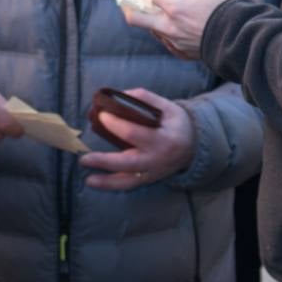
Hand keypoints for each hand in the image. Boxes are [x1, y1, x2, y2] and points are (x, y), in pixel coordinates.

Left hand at [79, 88, 193, 190]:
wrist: (195, 146)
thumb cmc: (178, 124)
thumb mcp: (168, 107)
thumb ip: (146, 99)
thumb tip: (120, 95)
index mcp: (164, 139)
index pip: (135, 133)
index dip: (116, 124)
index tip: (102, 115)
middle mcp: (157, 159)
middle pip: (128, 163)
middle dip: (105, 161)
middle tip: (85, 158)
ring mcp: (153, 172)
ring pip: (128, 181)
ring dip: (106, 182)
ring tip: (88, 180)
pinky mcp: (149, 179)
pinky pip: (129, 185)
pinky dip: (112, 185)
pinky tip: (95, 182)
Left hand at [122, 0, 243, 59]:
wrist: (244, 40)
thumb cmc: (230, 9)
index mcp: (176, 8)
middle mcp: (170, 27)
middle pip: (136, 18)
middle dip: (132, 6)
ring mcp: (175, 42)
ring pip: (152, 30)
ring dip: (154, 18)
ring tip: (167, 10)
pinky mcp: (182, 53)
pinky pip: (166, 42)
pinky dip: (167, 32)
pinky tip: (179, 25)